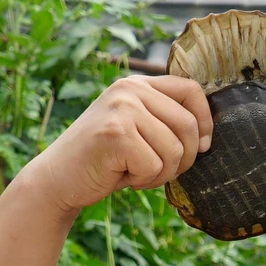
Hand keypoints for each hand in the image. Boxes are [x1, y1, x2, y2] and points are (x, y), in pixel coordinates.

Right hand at [26, 74, 213, 213]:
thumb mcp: (138, 131)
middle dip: (183, 158)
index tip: (201, 145)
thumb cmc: (105, 160)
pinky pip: (155, 166)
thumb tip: (207, 136)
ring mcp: (121, 109)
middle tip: (158, 169)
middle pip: (188, 125)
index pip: (192, 89)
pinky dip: (144, 180)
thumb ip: (165, 122)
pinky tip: (122, 175)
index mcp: (138, 84)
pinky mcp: (116, 133)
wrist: (57, 179)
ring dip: (161, 173)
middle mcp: (129, 89)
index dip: (205, 120)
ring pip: (175, 150)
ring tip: (135, 171)